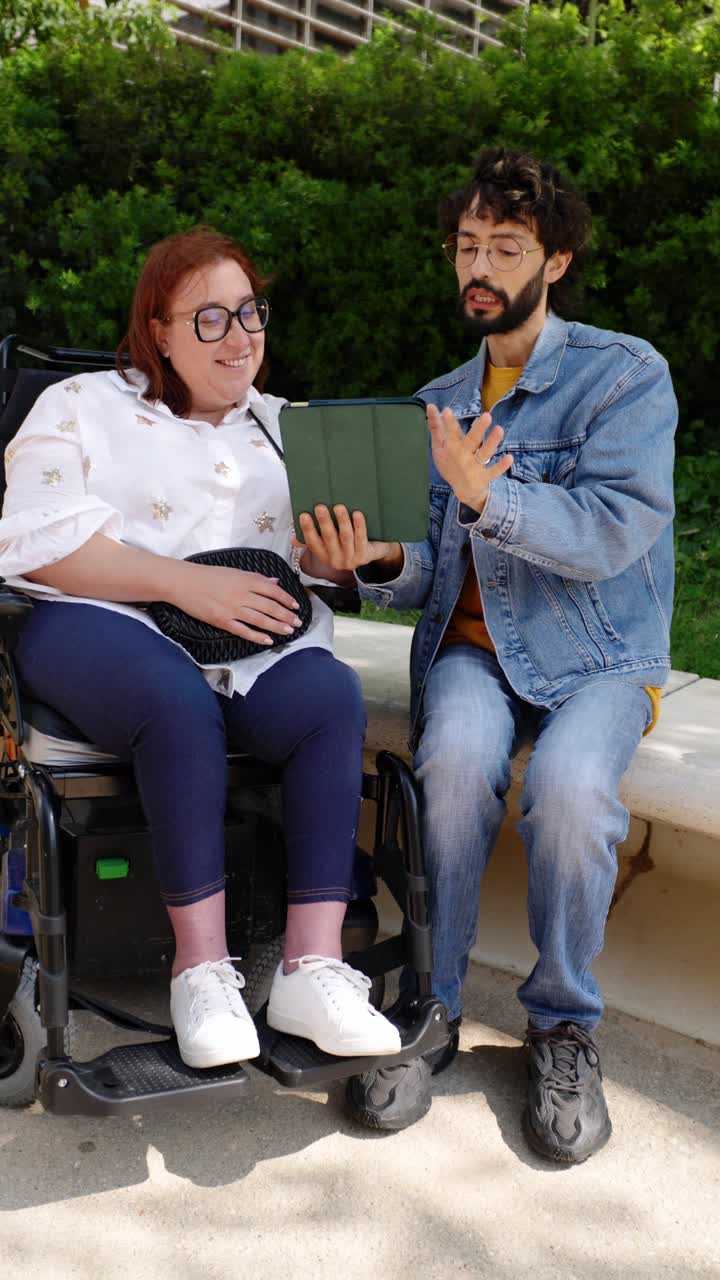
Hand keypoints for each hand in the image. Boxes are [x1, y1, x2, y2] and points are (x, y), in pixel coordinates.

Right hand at [169, 562, 304, 646]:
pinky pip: (243, 630)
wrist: (184, 582)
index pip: (273, 590)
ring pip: (260, 619)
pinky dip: (257, 636)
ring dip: (277, 626)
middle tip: (298, 623)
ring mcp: (232, 609)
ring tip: (289, 631)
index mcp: (246, 580)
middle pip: (270, 606)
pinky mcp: (222, 621)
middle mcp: (242, 594)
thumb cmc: (208, 575)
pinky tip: (268, 640)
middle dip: (286, 616)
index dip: (286, 599)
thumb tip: (274, 582)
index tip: (296, 606)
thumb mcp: (234, 571)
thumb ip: (255, 578)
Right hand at [296, 505, 398, 576]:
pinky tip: (357, 514)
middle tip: (320, 507)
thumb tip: (294, 537)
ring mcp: (352, 559)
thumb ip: (313, 540)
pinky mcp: (365, 556)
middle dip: (324, 522)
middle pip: (329, 538)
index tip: (304, 515)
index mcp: (325, 556)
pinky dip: (359, 525)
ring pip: (346, 537)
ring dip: (341, 521)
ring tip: (338, 507)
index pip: (313, 543)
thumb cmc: (348, 546)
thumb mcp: (329, 546)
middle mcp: (337, 560)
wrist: (372, 554)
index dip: (307, 529)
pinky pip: (361, 538)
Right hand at [427, 404, 512, 513]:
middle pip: (471, 441)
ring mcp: (473, 467)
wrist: (462, 490)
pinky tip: (510, 458)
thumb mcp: (439, 446)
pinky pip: (493, 471)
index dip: (448, 422)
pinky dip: (501, 466)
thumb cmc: (450, 463)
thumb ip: (436, 426)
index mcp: (451, 447)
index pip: (450, 433)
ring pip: (483, 453)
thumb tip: (430, 405)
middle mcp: (462, 456)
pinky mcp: (483, 477)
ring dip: (492, 442)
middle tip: (487, 416)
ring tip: (499, 429)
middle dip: (478, 430)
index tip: (447, 411)